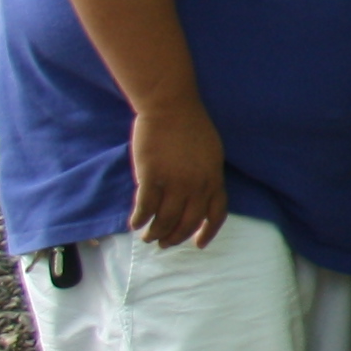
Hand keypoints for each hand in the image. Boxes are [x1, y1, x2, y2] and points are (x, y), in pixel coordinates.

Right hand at [126, 97, 230, 246]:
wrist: (170, 106)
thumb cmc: (190, 126)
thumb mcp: (211, 153)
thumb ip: (207, 176)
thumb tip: (199, 197)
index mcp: (214, 177)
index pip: (216, 214)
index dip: (207, 232)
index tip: (198, 244)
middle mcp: (197, 184)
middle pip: (188, 221)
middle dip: (175, 237)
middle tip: (164, 244)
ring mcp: (175, 181)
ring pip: (165, 219)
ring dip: (155, 233)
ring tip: (147, 237)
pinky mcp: (152, 176)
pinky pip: (145, 207)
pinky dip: (139, 219)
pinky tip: (134, 223)